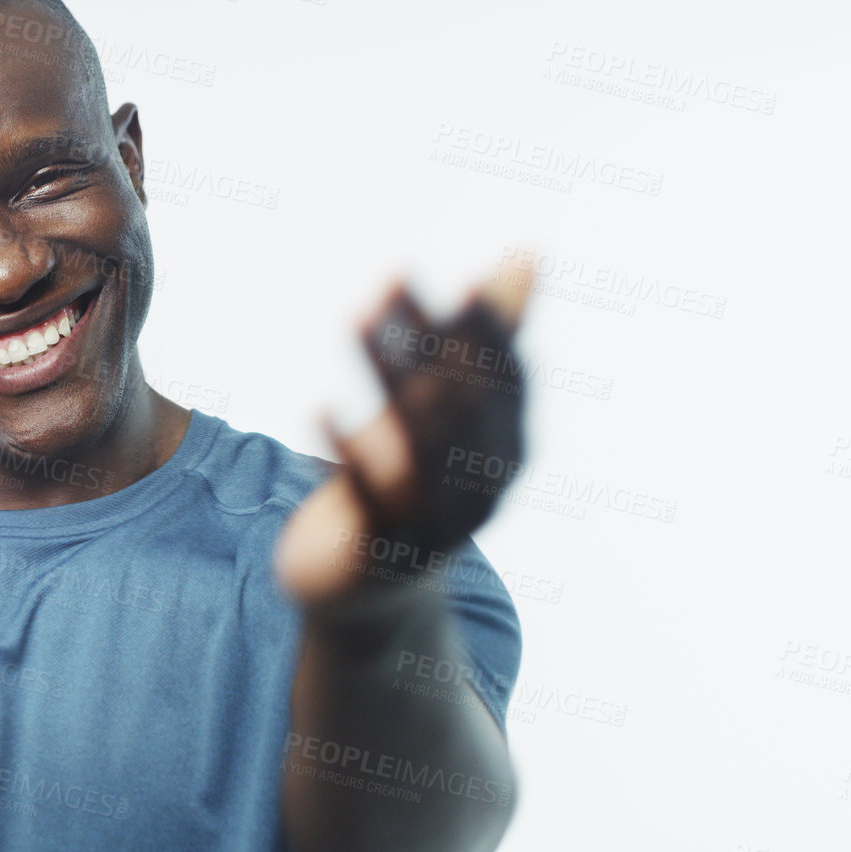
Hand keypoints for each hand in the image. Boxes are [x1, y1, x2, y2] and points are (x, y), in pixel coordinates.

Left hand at [275, 256, 533, 603]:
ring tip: (356, 315)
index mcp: (505, 452)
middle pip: (459, 405)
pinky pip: (366, 499)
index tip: (464, 279)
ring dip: (387, 374)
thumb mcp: (450, 415)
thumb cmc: (411, 485)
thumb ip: (486, 341)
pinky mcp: (376, 554)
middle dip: (429, 339)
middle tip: (392, 276)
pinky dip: (345, 450)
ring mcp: (430, 526)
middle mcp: (478, 490)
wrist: (367, 598)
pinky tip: (320, 404)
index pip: (506, 382)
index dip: (488, 332)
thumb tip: (530, 254)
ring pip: (414, 443)